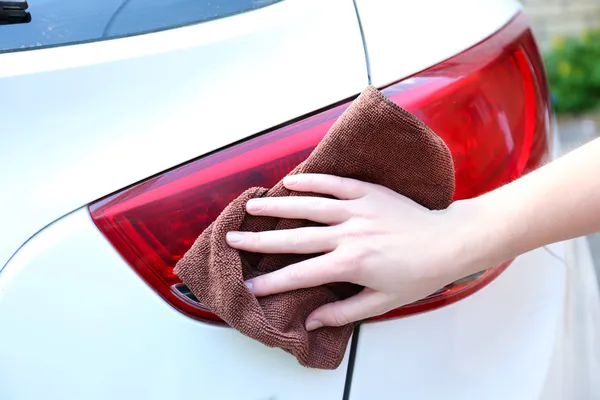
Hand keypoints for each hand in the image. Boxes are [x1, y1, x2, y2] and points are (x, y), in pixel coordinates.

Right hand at [226, 174, 486, 330]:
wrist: (450, 242)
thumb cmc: (419, 275)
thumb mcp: (383, 302)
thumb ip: (343, 311)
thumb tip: (310, 320)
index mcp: (351, 264)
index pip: (300, 275)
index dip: (272, 282)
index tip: (249, 285)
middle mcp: (349, 234)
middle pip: (295, 237)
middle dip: (259, 240)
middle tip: (232, 238)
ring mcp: (358, 209)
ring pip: (309, 206)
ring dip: (278, 207)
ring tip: (251, 206)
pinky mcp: (368, 192)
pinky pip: (334, 183)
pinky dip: (311, 181)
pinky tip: (290, 181)